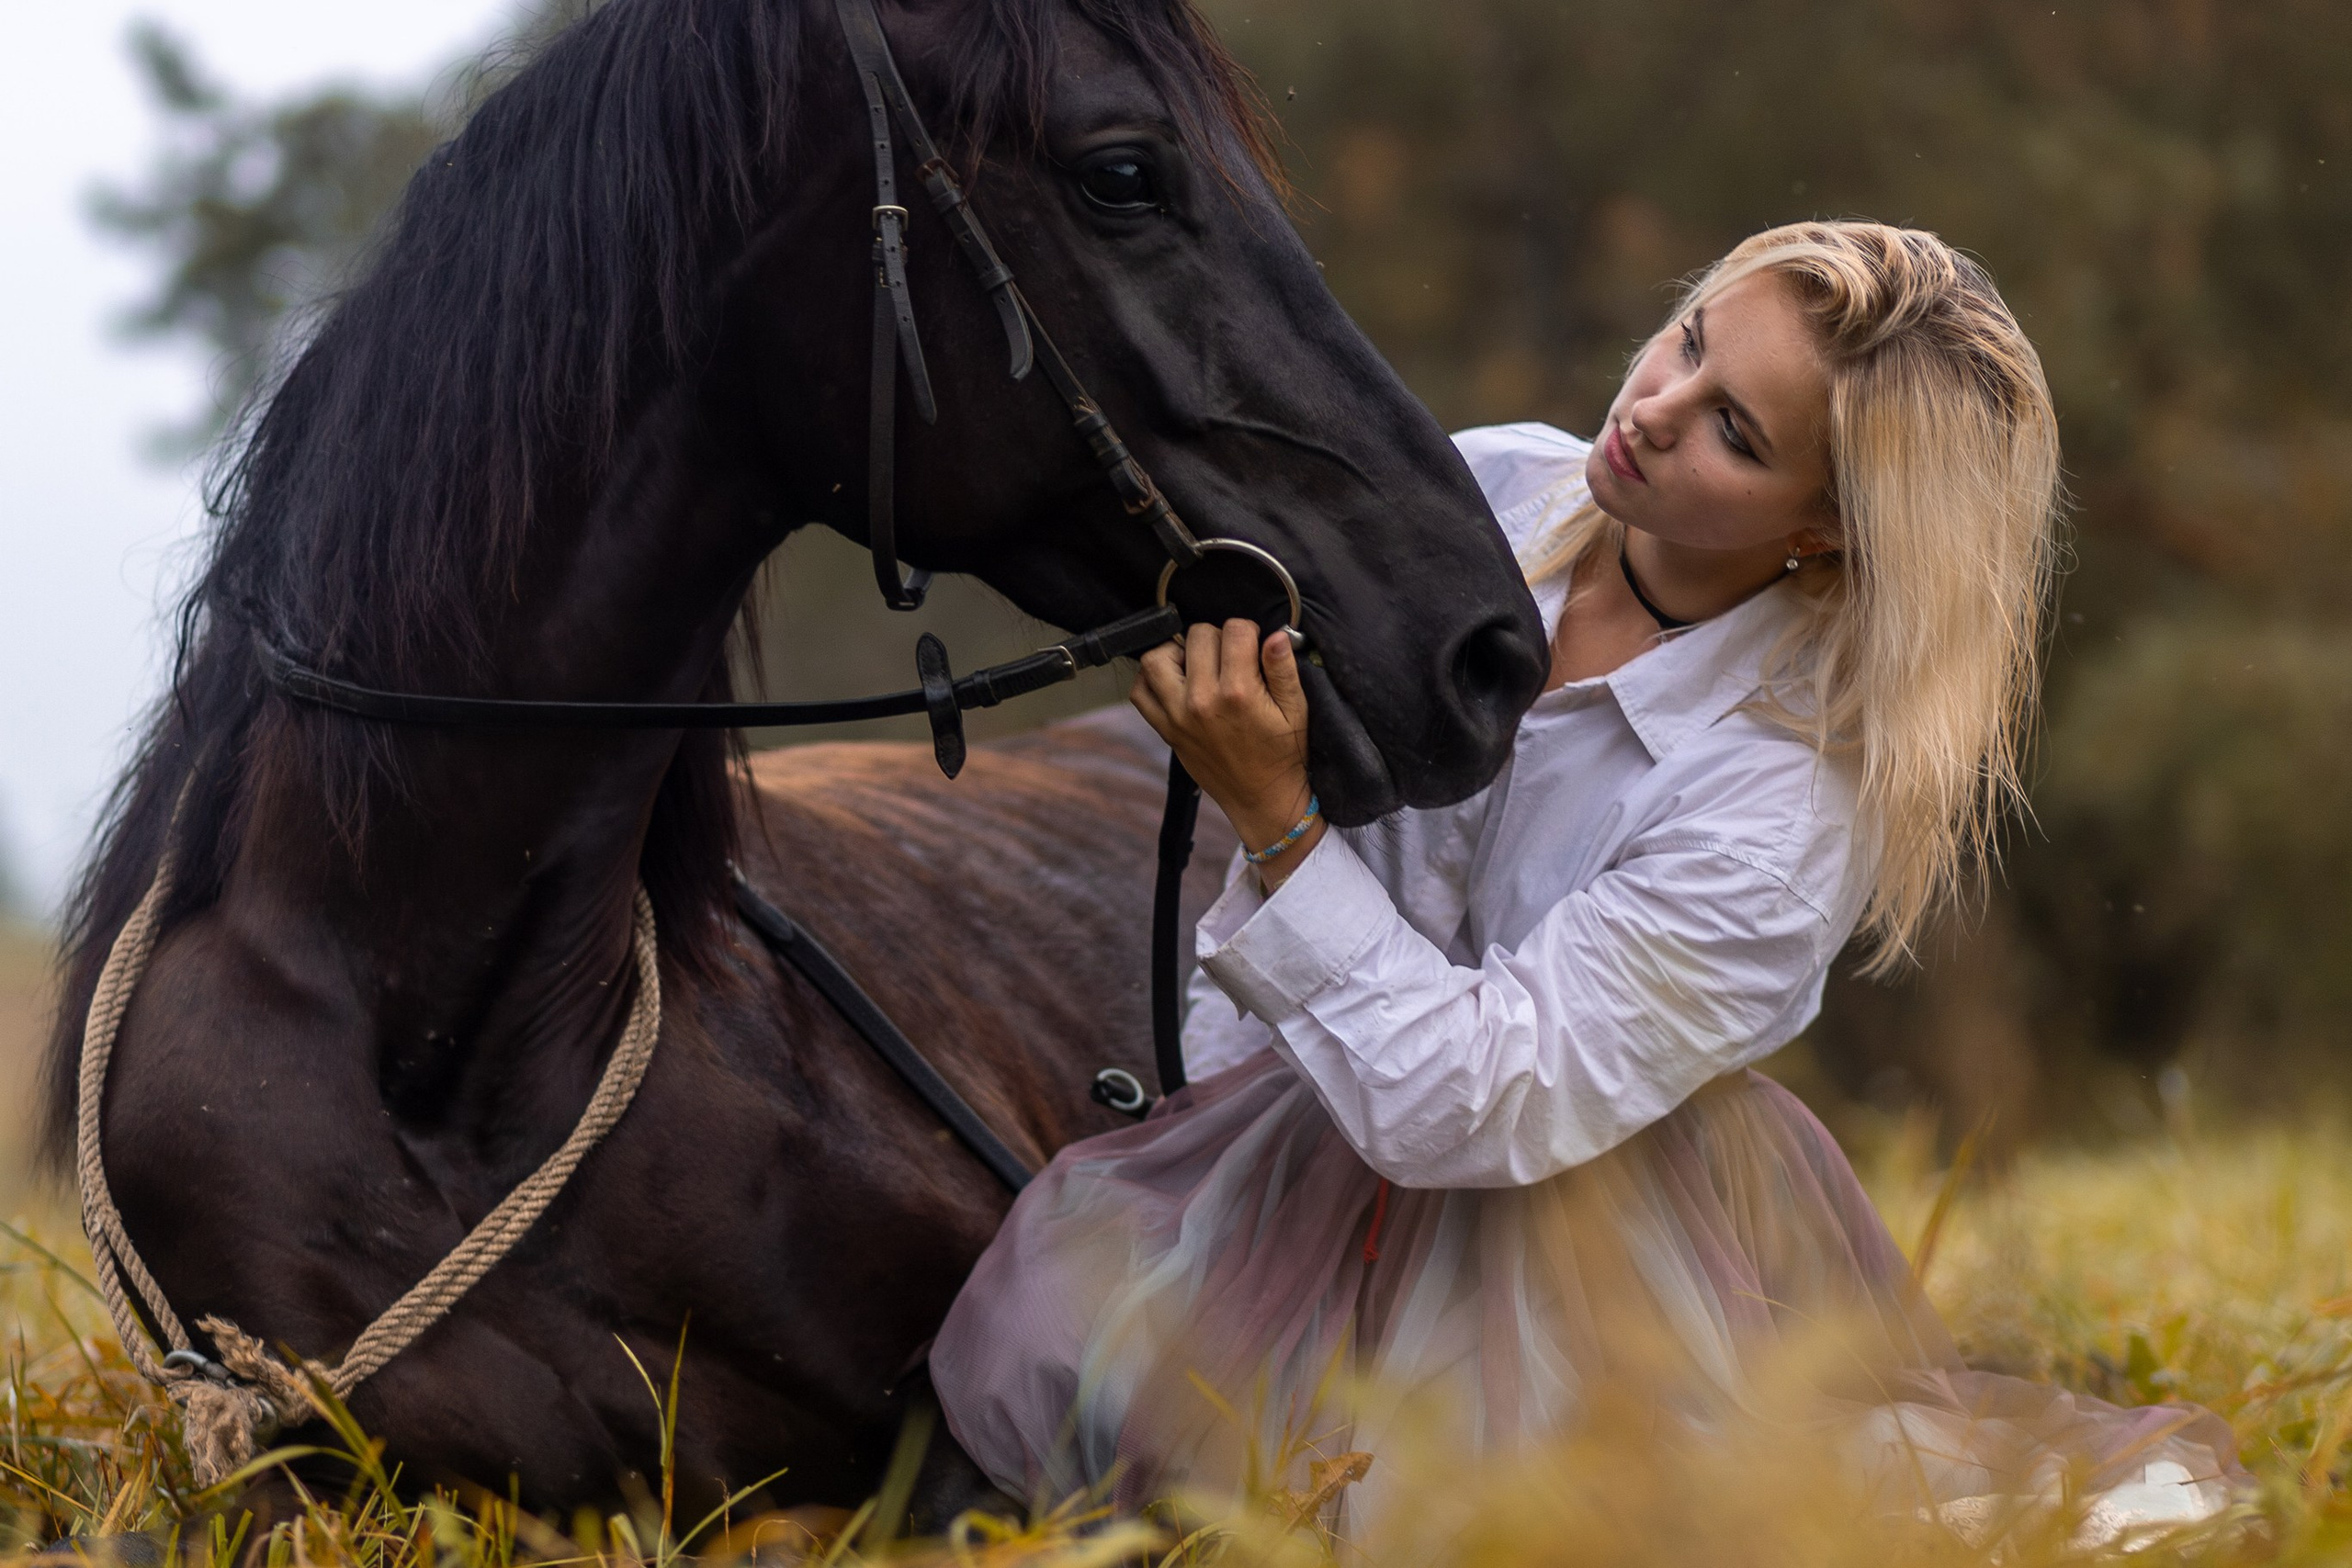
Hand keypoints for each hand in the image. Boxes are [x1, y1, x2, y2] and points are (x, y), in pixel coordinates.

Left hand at [1131, 619, 1326, 884]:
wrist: (1261, 798)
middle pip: (1198, 635)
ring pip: (1158, 657)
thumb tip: (1275, 634)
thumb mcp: (1296, 710)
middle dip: (1217, 639)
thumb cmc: (1283, 753)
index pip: (1235, 630)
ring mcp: (1178, 715)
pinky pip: (1139, 692)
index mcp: (1239, 692)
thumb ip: (1283, 669)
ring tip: (1198, 664)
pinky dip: (1151, 679)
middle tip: (1231, 659)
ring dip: (1178, 652)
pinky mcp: (1165, 729)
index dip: (1249, 632)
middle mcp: (1203, 700)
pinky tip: (1176, 680)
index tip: (1254, 648)